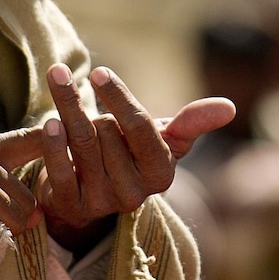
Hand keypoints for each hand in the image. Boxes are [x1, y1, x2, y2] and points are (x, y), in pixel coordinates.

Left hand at [35, 64, 234, 247]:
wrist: (92, 190)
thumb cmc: (131, 153)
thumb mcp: (165, 138)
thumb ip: (192, 122)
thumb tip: (230, 107)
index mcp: (161, 173)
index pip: (140, 127)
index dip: (118, 97)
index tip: (98, 72)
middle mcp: (135, 194)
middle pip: (106, 132)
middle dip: (92, 106)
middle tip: (79, 96)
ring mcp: (102, 203)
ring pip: (81, 144)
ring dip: (67, 108)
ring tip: (57, 79)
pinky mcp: (72, 207)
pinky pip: (59, 170)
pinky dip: (51, 143)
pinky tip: (48, 120)